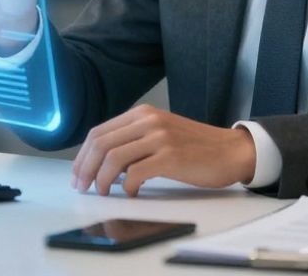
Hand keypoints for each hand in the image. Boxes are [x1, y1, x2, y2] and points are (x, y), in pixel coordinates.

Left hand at [71, 104, 255, 196]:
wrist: (231, 151)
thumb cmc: (195, 148)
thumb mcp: (160, 134)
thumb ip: (134, 142)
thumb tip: (102, 165)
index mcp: (142, 114)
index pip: (99, 132)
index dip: (82, 156)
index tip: (77, 175)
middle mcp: (148, 121)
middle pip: (101, 144)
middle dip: (85, 169)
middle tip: (82, 187)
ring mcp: (160, 137)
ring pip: (114, 158)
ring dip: (101, 180)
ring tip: (103, 192)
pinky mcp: (171, 156)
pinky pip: (135, 173)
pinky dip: (127, 187)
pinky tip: (131, 193)